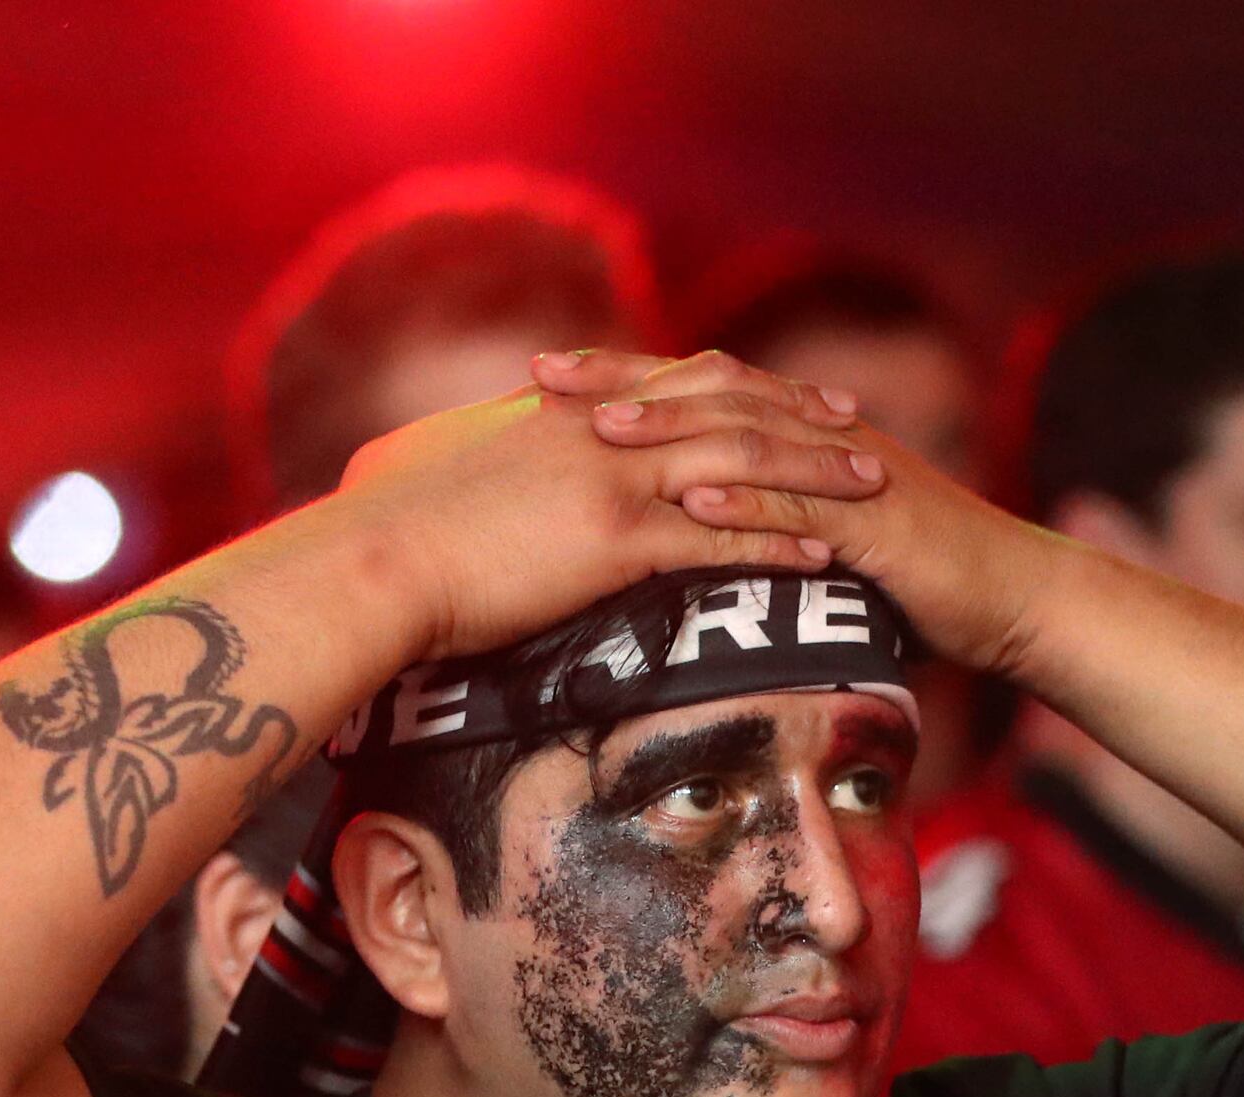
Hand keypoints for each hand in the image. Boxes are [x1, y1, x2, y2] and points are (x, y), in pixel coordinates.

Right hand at [318, 348, 892, 667]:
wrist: (371, 563)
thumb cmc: (381, 531)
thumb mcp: (430, 470)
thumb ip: (466, 457)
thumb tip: (453, 463)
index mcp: (566, 417)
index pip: (669, 386)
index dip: (732, 388)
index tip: (779, 394)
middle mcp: (603, 434)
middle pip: (725, 410)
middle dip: (797, 418)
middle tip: (856, 425)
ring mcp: (614, 481)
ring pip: (742, 465)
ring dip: (814, 475)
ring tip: (873, 486)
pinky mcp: (616, 541)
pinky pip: (721, 538)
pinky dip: (780, 542)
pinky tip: (826, 554)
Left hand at [557, 345, 1066, 676]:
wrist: (1009, 599)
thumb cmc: (910, 583)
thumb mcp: (810, 547)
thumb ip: (747, 532)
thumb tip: (669, 543)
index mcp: (795, 436)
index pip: (694, 392)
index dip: (620, 377)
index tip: (544, 376)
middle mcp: (816, 437)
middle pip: (706, 394)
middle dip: (624, 382)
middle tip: (544, 376)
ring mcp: (847, 476)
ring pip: (749, 440)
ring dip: (676, 430)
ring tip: (605, 427)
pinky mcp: (875, 526)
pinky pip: (805, 510)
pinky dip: (748, 504)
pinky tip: (693, 503)